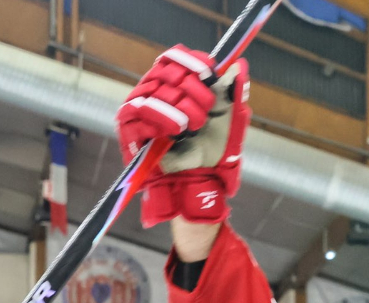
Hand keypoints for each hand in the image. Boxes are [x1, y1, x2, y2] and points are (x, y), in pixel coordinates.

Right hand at [116, 45, 250, 225]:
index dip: (192, 62)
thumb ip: (232, 92)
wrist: (198, 179)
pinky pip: (139, 113)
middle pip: (165, 72)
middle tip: (205, 113)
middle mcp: (153, 89)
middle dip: (191, 90)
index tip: (210, 74)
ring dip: (178, 109)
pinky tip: (174, 133)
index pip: (174, 57)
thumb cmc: (212, 147)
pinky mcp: (129, 127)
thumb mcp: (228, 118)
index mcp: (175, 82)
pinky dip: (161, 121)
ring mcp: (138, 107)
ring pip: (153, 92)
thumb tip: (240, 66)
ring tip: (191, 127)